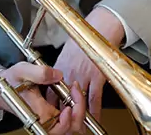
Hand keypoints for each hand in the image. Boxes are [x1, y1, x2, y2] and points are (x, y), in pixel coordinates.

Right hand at [0, 62, 85, 133]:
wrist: (0, 89)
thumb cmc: (11, 81)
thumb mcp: (22, 70)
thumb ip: (39, 72)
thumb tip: (58, 75)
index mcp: (37, 114)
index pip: (60, 126)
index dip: (71, 114)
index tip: (73, 95)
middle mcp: (42, 121)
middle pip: (68, 129)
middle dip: (78, 112)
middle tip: (77, 92)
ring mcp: (45, 121)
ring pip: (68, 127)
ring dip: (76, 111)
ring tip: (75, 93)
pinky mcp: (48, 117)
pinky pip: (64, 120)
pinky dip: (71, 109)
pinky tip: (70, 95)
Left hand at [47, 7, 124, 121]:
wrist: (100, 25)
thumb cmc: (85, 36)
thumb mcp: (67, 51)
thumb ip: (62, 67)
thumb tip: (59, 79)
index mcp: (60, 67)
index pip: (49, 93)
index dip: (49, 108)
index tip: (51, 115)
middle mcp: (69, 73)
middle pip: (61, 102)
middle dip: (62, 116)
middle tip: (65, 124)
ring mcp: (82, 76)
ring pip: (77, 104)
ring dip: (78, 116)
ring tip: (78, 125)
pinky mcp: (96, 77)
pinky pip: (94, 100)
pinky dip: (95, 113)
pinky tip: (95, 120)